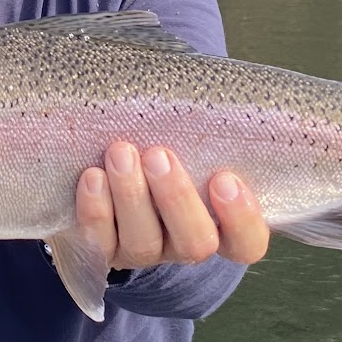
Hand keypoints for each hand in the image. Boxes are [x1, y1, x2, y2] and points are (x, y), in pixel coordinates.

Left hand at [74, 141, 268, 270]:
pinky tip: (93, 176)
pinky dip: (96, 209)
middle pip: (195, 243)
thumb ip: (204, 132)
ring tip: (121, 153)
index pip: (247, 243)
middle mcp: (185, 243)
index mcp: (221, 225)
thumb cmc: (166, 146)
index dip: (242, 219)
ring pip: (144, 242)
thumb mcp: (191, 142)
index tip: (225, 179)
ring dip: (131, 196)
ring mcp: (145, 251)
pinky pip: (100, 242)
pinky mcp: (104, 250)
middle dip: (177, 198)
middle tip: (159, 155)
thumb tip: (209, 91)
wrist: (111, 166)